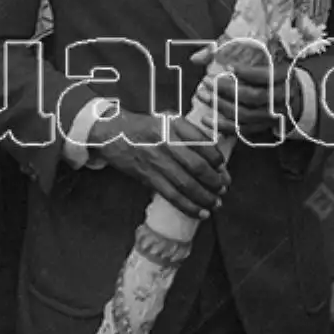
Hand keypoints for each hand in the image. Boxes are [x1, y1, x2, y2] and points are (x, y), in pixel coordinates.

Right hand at [90, 110, 228, 218]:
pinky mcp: (147, 176)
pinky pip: (172, 195)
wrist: (111, 132)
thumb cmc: (144, 127)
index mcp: (174, 125)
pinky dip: (188, 206)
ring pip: (186, 184)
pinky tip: (200, 212)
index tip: (223, 168)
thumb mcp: (167, 120)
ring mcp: (156, 160)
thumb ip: (189, 133)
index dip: (217, 159)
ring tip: (216, 204)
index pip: (203, 143)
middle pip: (197, 166)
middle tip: (223, 189)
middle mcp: (166, 141)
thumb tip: (213, 156)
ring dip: (205, 197)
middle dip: (214, 181)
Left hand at [191, 45, 298, 141]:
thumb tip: (200, 55)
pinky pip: (243, 130)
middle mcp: (280, 98)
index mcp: (283, 77)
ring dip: (221, 106)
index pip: (266, 76)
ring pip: (245, 115)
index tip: (228, 65)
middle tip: (207, 82)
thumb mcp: (262, 57)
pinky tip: (208, 120)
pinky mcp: (263, 126)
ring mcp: (272, 115)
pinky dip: (223, 126)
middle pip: (253, 96)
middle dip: (227, 89)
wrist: (294, 96)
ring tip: (203, 96)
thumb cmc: (272, 72)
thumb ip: (232, 51)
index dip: (247, 72)